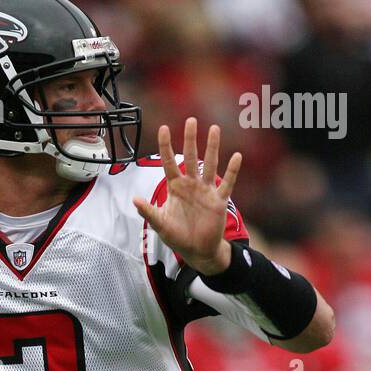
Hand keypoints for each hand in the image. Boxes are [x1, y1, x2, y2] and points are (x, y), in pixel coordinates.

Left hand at [133, 117, 241, 275]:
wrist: (197, 250)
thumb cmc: (178, 236)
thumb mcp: (161, 224)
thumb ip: (149, 212)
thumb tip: (134, 200)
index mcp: (175, 187)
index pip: (169, 162)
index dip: (166, 146)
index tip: (163, 128)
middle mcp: (191, 184)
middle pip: (190, 157)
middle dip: (190, 139)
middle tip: (190, 120)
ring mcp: (206, 191)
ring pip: (209, 164)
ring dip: (212, 147)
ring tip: (213, 129)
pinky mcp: (219, 200)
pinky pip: (226, 183)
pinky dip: (232, 171)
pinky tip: (236, 156)